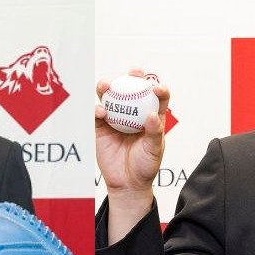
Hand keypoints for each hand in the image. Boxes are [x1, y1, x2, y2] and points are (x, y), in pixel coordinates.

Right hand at [95, 69, 169, 194]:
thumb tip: (152, 115)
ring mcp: (115, 119)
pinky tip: (101, 111)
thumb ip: (154, 133)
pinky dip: (97, 109)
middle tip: (133, 71)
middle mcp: (133, 114)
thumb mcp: (154, 150)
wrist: (127, 183)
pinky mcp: (100, 127)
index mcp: (151, 117)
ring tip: (107, 85)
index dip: (158, 88)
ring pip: (110, 98)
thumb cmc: (145, 166)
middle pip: (132, 90)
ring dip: (107, 87)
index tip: (155, 87)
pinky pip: (96, 114)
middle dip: (132, 76)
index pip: (157, 97)